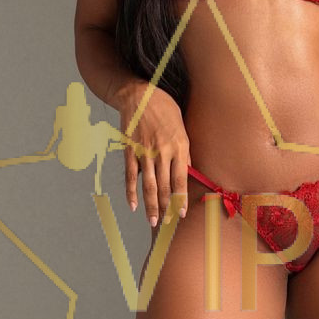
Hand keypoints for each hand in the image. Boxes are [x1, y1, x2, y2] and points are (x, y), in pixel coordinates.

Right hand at [114, 79, 190, 226]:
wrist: (139, 95)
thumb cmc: (165, 110)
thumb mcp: (182, 128)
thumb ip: (184, 152)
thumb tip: (187, 174)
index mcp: (179, 146)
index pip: (180, 180)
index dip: (181, 199)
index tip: (181, 215)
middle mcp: (162, 151)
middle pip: (165, 187)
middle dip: (166, 208)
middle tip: (167, 224)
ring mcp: (144, 152)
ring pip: (149, 185)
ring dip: (151, 205)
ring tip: (153, 221)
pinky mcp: (130, 151)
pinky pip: (131, 176)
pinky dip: (131, 192)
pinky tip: (133, 206)